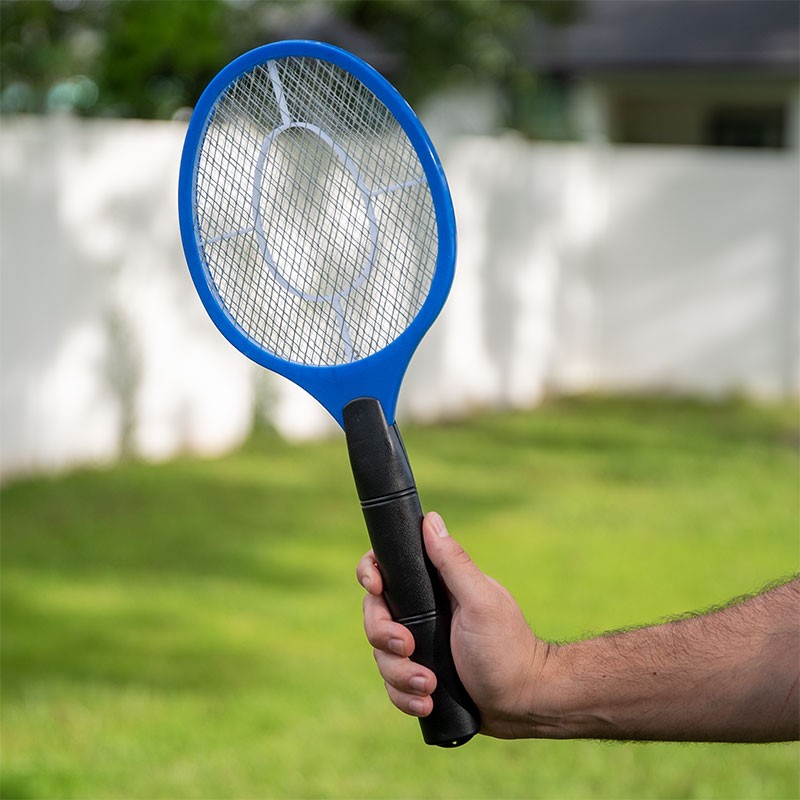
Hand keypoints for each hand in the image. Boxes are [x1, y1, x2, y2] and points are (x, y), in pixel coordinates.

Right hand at [356, 511, 550, 738]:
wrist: (523, 702)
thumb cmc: (507, 646)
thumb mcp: (480, 601)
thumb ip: (453, 562)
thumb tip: (429, 518)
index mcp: (432, 588)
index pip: (386, 568)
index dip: (371, 573)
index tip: (376, 587)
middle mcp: (420, 614)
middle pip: (373, 615)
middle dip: (384, 635)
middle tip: (408, 648)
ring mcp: (418, 647)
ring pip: (381, 656)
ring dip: (400, 675)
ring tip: (430, 686)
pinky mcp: (419, 678)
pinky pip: (393, 687)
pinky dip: (405, 697)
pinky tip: (427, 703)